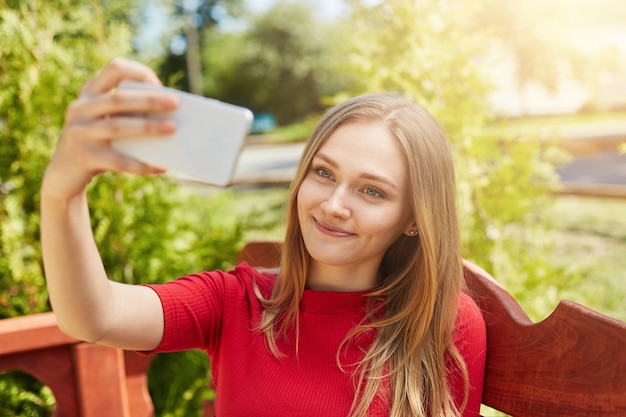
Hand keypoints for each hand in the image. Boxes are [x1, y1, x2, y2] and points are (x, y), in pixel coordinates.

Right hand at [42, 58, 179, 199]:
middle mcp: (80, 109)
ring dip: (147, 127)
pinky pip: (117, 161)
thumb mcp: (106, 121)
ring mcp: (79, 132)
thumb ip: (128, 114)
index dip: (138, 73)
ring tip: (172, 128)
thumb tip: (171, 117)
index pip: (114, 70)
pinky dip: (141, 164)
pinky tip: (160, 167)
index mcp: (89, 93)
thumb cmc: (98, 142)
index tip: (159, 83)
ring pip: (117, 127)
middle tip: (176, 103)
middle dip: (149, 100)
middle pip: (118, 99)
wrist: (64, 174)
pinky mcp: (84, 157)